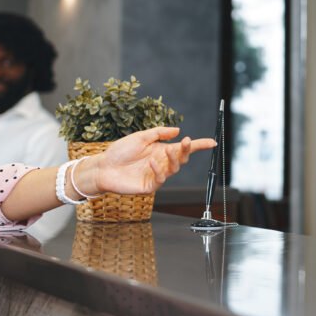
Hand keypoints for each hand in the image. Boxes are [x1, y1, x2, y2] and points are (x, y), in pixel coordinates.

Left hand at [79, 127, 215, 195]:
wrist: (103, 167)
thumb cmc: (120, 151)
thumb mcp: (140, 136)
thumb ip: (159, 133)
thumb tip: (177, 130)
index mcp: (161, 150)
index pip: (183, 148)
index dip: (198, 145)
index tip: (212, 142)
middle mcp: (162, 163)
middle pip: (181, 158)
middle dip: (186, 150)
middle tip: (186, 142)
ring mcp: (156, 174)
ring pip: (173, 169)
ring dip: (173, 159)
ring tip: (168, 151)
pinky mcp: (149, 185)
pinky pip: (160, 179)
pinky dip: (158, 170)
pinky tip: (152, 162)